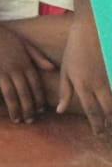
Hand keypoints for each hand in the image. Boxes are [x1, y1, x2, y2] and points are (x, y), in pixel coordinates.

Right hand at [0, 19, 55, 121]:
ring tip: (15, 120)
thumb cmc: (0, 34)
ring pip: (10, 95)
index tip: (40, 111)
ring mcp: (0, 71)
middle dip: (28, 110)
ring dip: (13, 110)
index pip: (36, 86)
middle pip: (24, 94)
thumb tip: (52, 68)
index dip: (39, 100)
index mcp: (25, 63)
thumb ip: (37, 56)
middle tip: (29, 121)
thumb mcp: (23, 42)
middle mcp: (15, 69)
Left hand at [58, 14, 110, 134]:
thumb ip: (65, 92)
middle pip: (108, 111)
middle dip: (110, 124)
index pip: (92, 111)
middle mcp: (99, 85)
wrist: (91, 32)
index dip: (96, 125)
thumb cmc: (75, 52)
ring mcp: (109, 79)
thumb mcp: (65, 71)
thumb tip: (60, 110)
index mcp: (83, 85)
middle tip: (109, 134)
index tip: (98, 134)